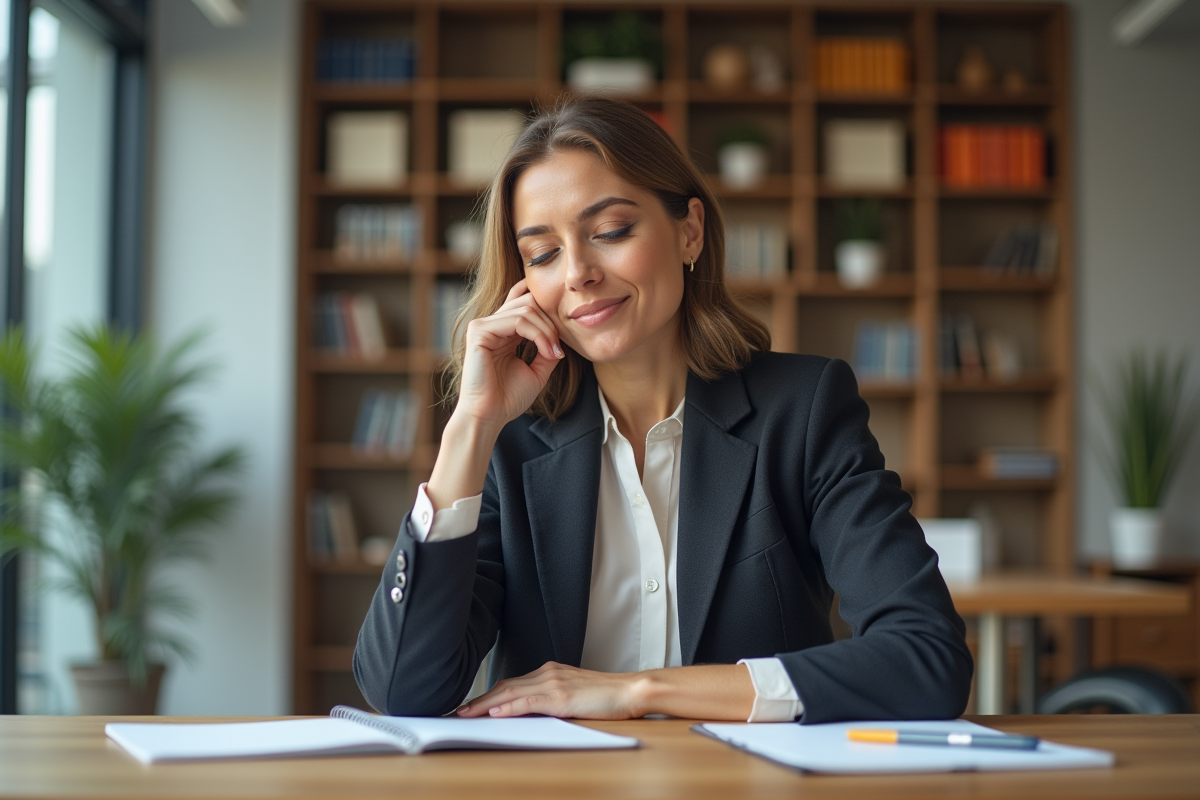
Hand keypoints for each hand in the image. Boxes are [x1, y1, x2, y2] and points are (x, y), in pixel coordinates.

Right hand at [455, 279, 563, 432]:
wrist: (490, 416)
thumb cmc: (508, 398)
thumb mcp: (538, 370)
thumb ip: (548, 348)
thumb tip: (562, 335)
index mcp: (503, 331)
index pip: (525, 302)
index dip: (549, 314)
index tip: (562, 341)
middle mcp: (492, 324)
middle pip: (529, 301)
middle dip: (551, 323)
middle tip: (559, 349)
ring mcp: (483, 325)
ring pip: (526, 309)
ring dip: (547, 331)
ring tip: (554, 353)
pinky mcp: (479, 331)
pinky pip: (517, 320)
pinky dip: (537, 335)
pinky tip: (546, 351)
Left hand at [456, 662, 645, 719]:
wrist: (629, 690)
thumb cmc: (606, 696)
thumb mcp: (573, 694)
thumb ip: (551, 698)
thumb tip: (529, 711)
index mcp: (550, 672)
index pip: (512, 683)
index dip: (489, 695)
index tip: (471, 705)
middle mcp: (548, 673)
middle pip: (505, 686)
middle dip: (479, 700)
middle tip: (459, 711)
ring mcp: (553, 683)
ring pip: (511, 693)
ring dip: (485, 704)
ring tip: (466, 714)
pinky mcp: (561, 697)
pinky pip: (528, 702)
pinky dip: (508, 707)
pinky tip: (494, 713)